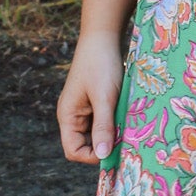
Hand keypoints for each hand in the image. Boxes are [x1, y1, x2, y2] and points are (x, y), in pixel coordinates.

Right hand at [57, 31, 124, 164]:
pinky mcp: (95, 104)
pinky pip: (103, 123)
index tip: (114, 151)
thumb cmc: (100, 65)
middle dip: (104, 147)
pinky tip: (127, 119)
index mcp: (68, 116)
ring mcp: (84, 110)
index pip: (73, 151)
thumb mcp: (104, 97)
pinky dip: (115, 124)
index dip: (92, 157)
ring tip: (128, 129)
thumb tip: (102, 156)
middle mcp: (73, 117)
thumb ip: (103, 127)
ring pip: (97, 135)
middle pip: (85, 146)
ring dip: (111, 135)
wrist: (103, 38)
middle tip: (126, 142)